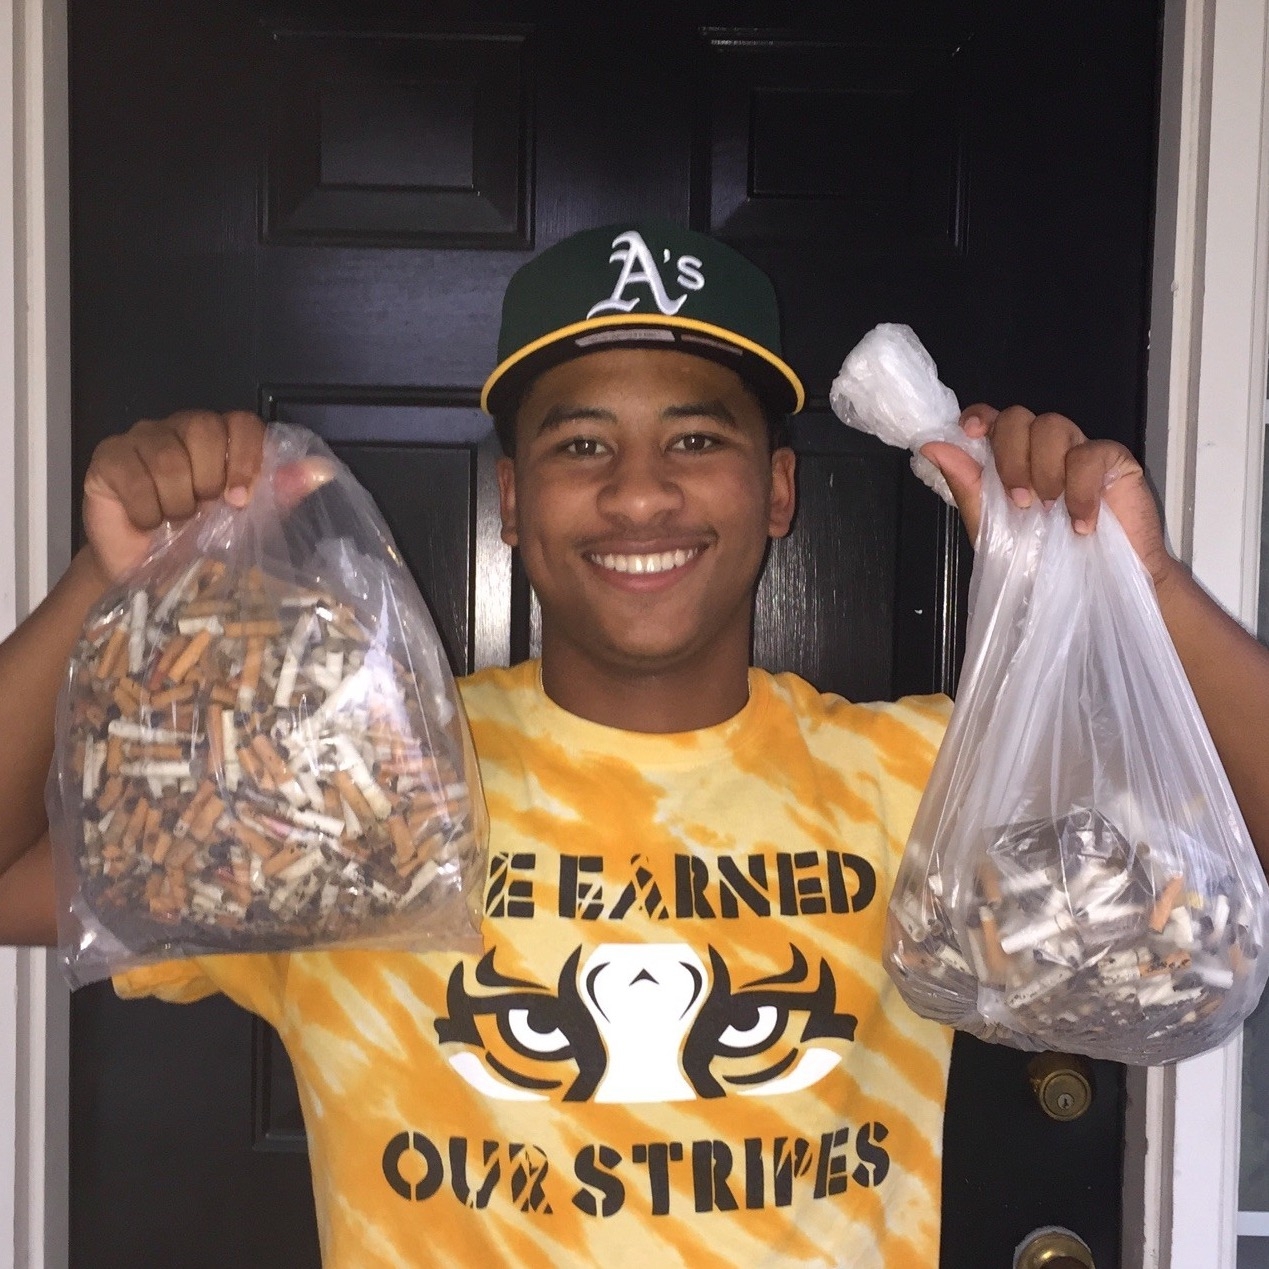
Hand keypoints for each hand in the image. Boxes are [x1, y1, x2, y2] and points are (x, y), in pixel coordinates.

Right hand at [81, 410, 266, 581]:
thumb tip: (323, 470)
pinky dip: (146, 510)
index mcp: (220, 439)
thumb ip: (281, 492)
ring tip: (175, 521)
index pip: (241, 422)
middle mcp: (180, 429)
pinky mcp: (108, 458)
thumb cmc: (200, 542)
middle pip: (203, 429)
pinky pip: (133, 475)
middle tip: (203, 512)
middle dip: (210, 481)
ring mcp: (141, 438)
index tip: (240, 499)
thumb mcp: (249, 520)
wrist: (148, 575)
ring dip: (178, 502)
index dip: (246, 459)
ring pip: (167, 455)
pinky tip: (148, 523)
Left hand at [920, 404, 1175, 589]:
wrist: (1099, 589)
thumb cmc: (1044, 559)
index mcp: (1011, 459)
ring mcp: (1078, 450)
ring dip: (1044, 471)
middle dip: (1010, 456)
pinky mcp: (1114, 460)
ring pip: (1052, 425)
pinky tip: (1080, 521)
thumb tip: (933, 447)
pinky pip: (1090, 453)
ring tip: (1049, 511)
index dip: (980, 417)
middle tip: (1019, 500)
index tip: (971, 432)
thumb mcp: (992, 527)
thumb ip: (965, 484)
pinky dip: (1081, 489)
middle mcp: (1042, 448)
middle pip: (1018, 417)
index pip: (992, 419)